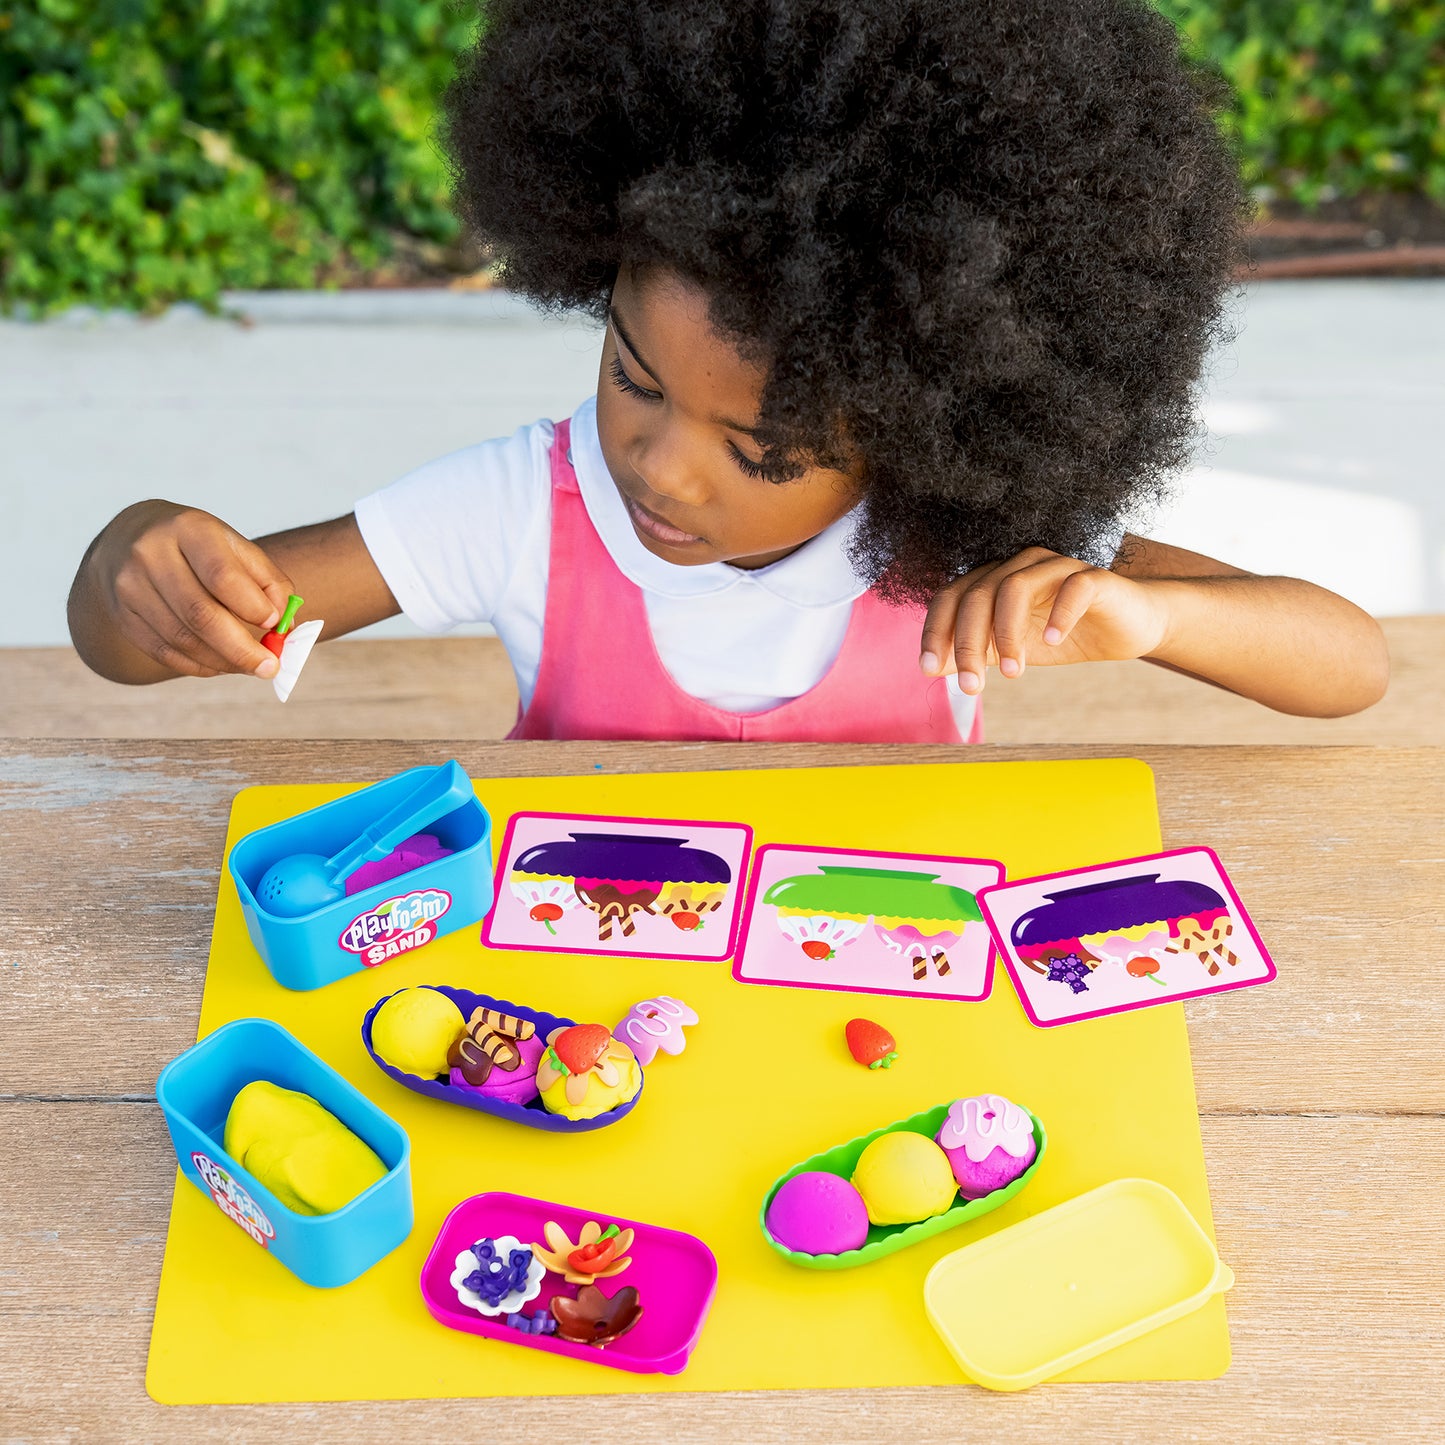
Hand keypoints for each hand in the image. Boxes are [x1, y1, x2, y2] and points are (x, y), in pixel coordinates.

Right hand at [81, 501, 295, 678]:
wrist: (129, 537)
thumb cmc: (198, 545)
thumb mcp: (235, 546)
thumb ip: (268, 580)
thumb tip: (284, 622)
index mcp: (187, 529)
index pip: (222, 575)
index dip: (252, 606)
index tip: (276, 624)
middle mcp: (150, 554)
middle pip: (200, 614)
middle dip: (241, 649)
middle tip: (270, 667)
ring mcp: (129, 586)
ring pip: (182, 639)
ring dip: (223, 661)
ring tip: (250, 666)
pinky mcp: (121, 614)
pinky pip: (164, 652)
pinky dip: (199, 665)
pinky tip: (221, 664)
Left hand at [919, 547, 1170, 694]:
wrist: (1127, 628)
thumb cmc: (1064, 635)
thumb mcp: (1012, 651)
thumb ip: (976, 654)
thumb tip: (933, 668)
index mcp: (994, 580)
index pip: (951, 596)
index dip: (936, 631)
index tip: (928, 669)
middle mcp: (1020, 566)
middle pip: (978, 595)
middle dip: (968, 643)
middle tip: (971, 686)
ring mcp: (1056, 568)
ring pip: (1015, 587)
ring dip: (1007, 633)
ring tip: (1013, 673)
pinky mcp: (1094, 578)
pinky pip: (1073, 587)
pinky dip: (1058, 615)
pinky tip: (1053, 641)